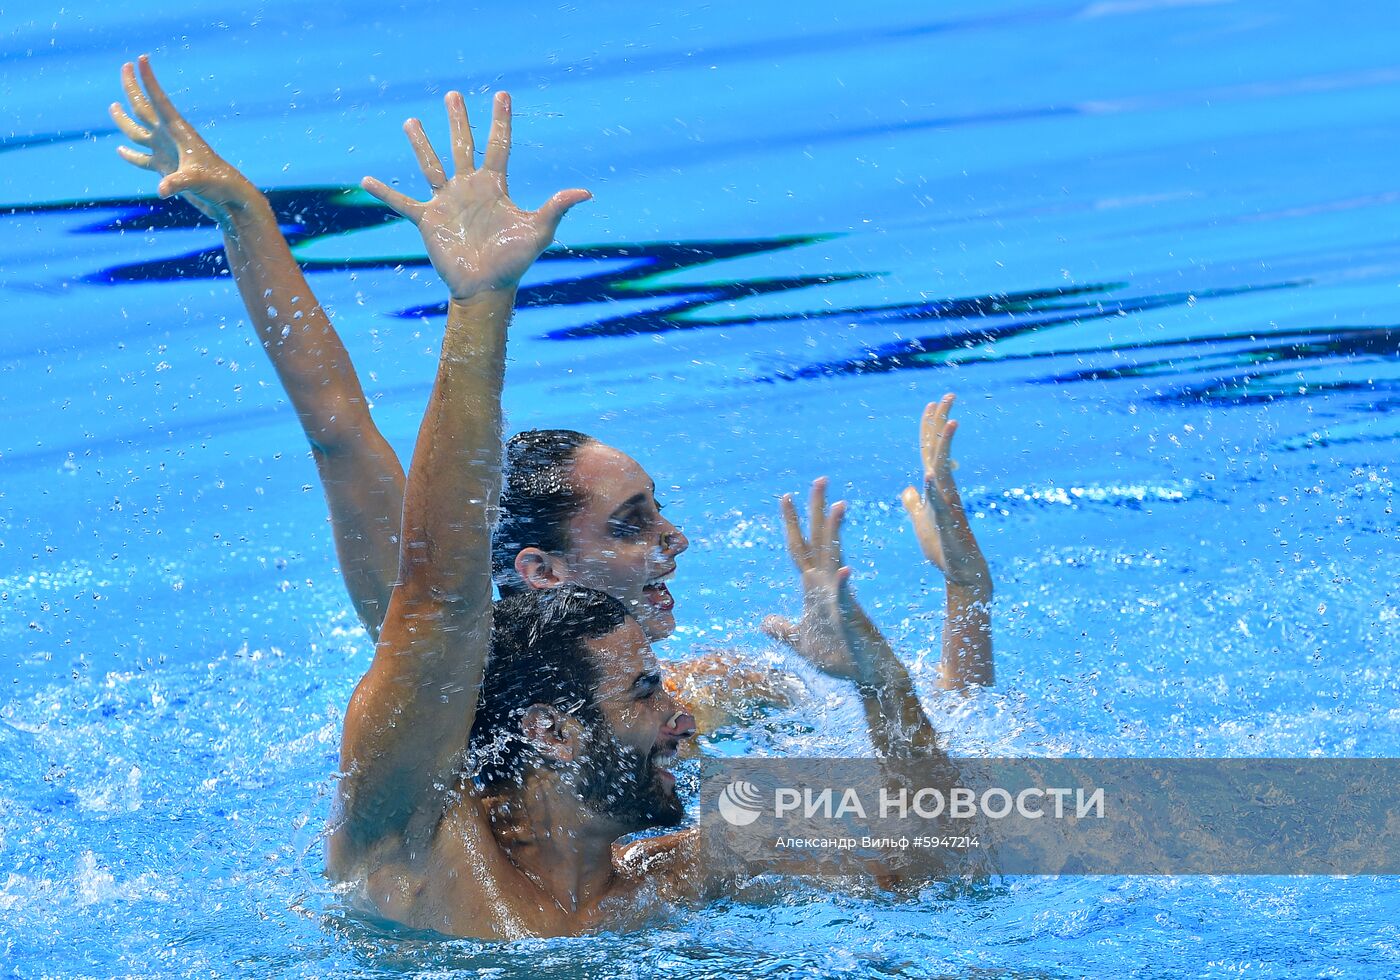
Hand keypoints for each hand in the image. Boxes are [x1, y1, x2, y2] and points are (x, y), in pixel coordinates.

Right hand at [111, 56, 258, 219]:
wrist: (229, 200)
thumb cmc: (219, 184)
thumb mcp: (196, 181)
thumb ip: (177, 183)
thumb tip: (162, 189)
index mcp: (179, 131)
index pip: (159, 100)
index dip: (149, 80)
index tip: (141, 59)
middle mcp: (170, 138)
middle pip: (144, 109)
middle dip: (133, 89)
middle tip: (125, 67)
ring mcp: (167, 153)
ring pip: (138, 133)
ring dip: (124, 121)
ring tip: (113, 106)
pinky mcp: (166, 169)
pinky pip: (142, 160)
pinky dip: (131, 156)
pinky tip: (121, 150)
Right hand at [360, 92, 589, 300]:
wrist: (485, 288)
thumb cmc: (513, 263)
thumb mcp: (538, 232)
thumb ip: (556, 208)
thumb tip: (586, 193)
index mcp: (494, 186)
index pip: (498, 145)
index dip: (500, 120)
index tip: (502, 94)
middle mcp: (469, 188)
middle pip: (462, 145)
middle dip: (457, 120)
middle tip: (453, 94)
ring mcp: (447, 202)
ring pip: (431, 165)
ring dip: (421, 144)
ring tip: (411, 122)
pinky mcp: (428, 220)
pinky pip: (401, 203)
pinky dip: (384, 193)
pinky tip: (365, 180)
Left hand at [761, 477, 860, 680]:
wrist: (867, 677)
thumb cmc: (839, 658)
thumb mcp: (800, 644)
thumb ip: (783, 630)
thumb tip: (764, 622)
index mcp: (814, 589)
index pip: (800, 549)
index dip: (792, 523)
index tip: (787, 495)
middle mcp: (828, 586)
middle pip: (819, 542)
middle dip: (817, 511)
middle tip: (819, 479)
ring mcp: (841, 600)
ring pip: (836, 559)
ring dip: (835, 534)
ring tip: (838, 505)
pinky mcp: (851, 620)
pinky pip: (846, 600)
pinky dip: (843, 586)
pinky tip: (843, 571)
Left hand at [901, 394, 991, 594]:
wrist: (960, 572)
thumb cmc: (942, 548)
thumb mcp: (921, 522)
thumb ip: (915, 504)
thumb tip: (908, 489)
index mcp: (933, 489)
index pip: (929, 452)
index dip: (929, 428)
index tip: (931, 403)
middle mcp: (943, 491)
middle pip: (939, 452)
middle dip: (941, 424)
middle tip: (948, 395)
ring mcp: (948, 506)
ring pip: (944, 471)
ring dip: (945, 448)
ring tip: (950, 423)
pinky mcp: (950, 524)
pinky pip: (942, 505)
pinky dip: (935, 490)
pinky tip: (930, 475)